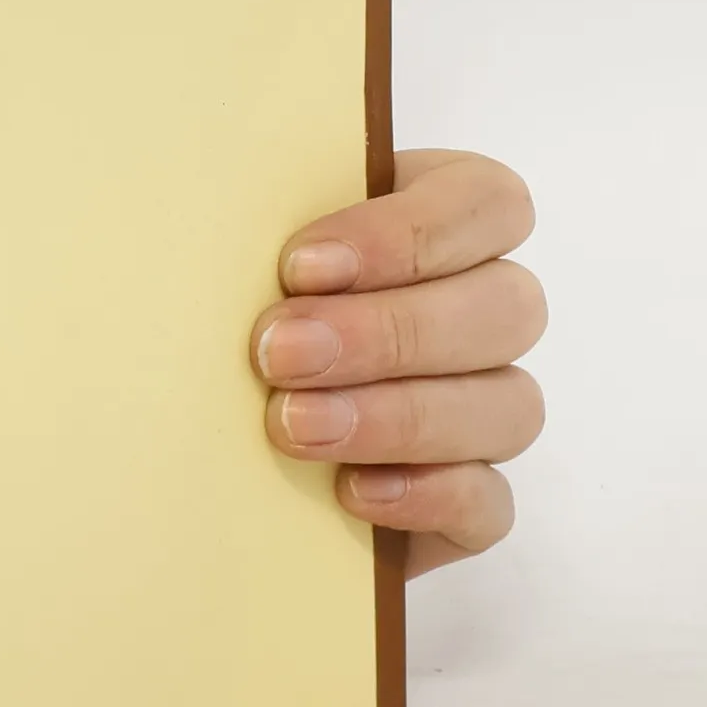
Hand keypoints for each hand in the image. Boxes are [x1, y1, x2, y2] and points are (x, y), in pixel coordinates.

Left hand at [250, 151, 545, 577]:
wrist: (198, 422)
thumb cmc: (231, 307)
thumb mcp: (242, 249)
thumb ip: (259, 226)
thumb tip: (229, 225)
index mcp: (446, 221)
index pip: (488, 202)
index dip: (407, 234)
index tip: (299, 266)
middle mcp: (484, 311)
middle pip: (506, 307)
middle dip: (388, 333)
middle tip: (281, 352)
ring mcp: (488, 409)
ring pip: (508, 407)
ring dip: (398, 417)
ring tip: (294, 425)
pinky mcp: (469, 500)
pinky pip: (488, 504)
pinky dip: (425, 496)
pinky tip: (349, 489)